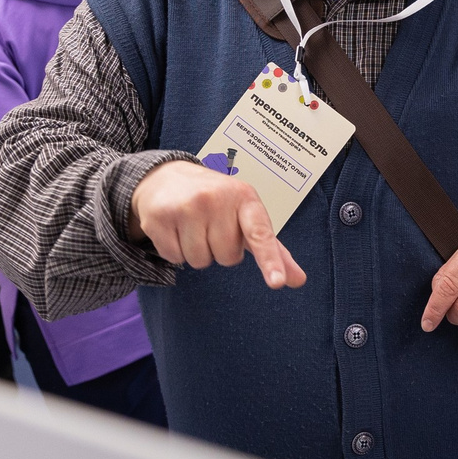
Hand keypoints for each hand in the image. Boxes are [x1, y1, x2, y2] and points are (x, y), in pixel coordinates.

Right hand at [130, 160, 305, 288]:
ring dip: (197, 252)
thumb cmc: (215, 202)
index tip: (277, 282)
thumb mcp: (246, 216)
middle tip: (211, 226)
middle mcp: (216, 199)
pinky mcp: (159, 217)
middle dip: (220, 249)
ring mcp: (186, 206)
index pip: (260, 235)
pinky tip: (175, 229)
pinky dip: (174, 251)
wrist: (166, 177)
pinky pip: (174, 257)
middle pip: (227, 257)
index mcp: (244, 198)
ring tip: (193, 227)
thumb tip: (298, 280)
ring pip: (200, 261)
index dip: (270, 260)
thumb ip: (272, 249)